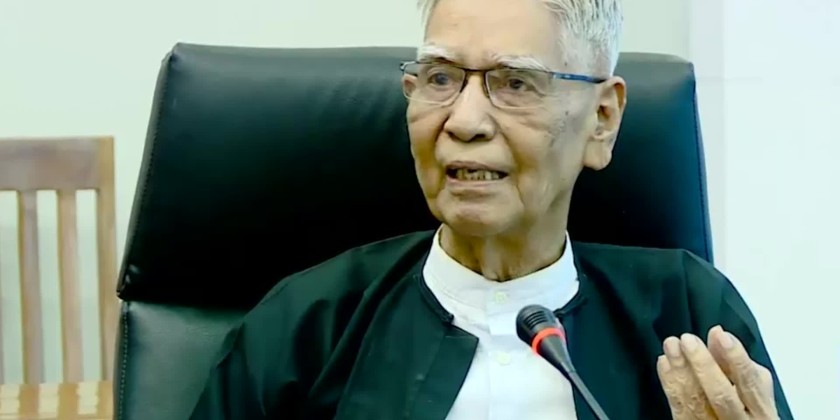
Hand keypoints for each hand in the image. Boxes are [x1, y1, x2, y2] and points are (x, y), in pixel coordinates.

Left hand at [656, 326, 778, 418]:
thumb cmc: (747, 412)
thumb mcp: (750, 390)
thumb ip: (733, 363)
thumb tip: (717, 333)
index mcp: (761, 410)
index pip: (751, 382)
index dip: (736, 358)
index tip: (722, 336)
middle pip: (721, 395)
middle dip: (703, 364)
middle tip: (688, 340)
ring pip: (696, 401)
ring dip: (680, 370)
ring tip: (672, 346)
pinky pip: (679, 408)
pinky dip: (671, 383)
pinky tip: (665, 363)